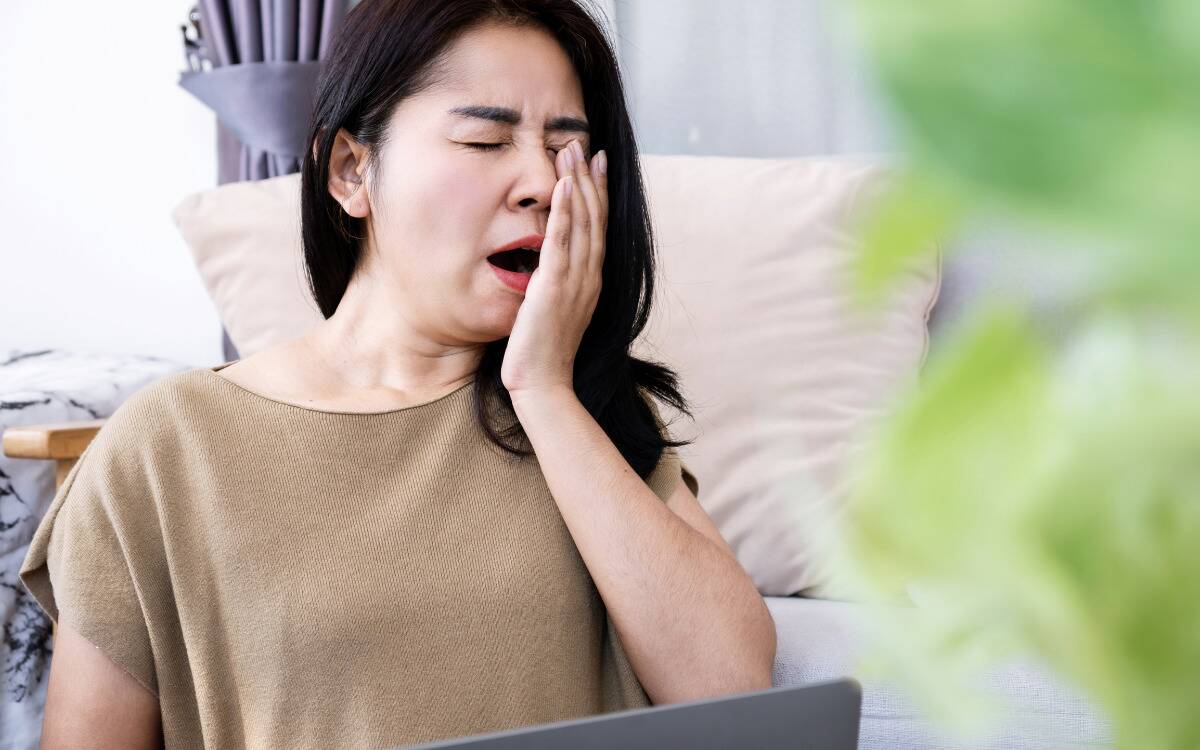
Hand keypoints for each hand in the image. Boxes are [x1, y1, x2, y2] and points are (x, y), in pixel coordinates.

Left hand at [501, 139, 608, 397]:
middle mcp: (589, 277)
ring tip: (571, 151)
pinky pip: (561, 243)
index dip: (598, 193)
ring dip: (578, 183)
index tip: (595, 163)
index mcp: (590, 281)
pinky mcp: (554, 288)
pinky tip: (564, 185)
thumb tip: (547, 266)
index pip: (597, 228)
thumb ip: (555, 284)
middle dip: (589, 178)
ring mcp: (575, 282)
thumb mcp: (553, 311)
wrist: (542, 386)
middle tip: (583, 144)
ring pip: (582, 223)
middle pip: (594, 218)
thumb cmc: (542, 354)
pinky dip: (565, 212)